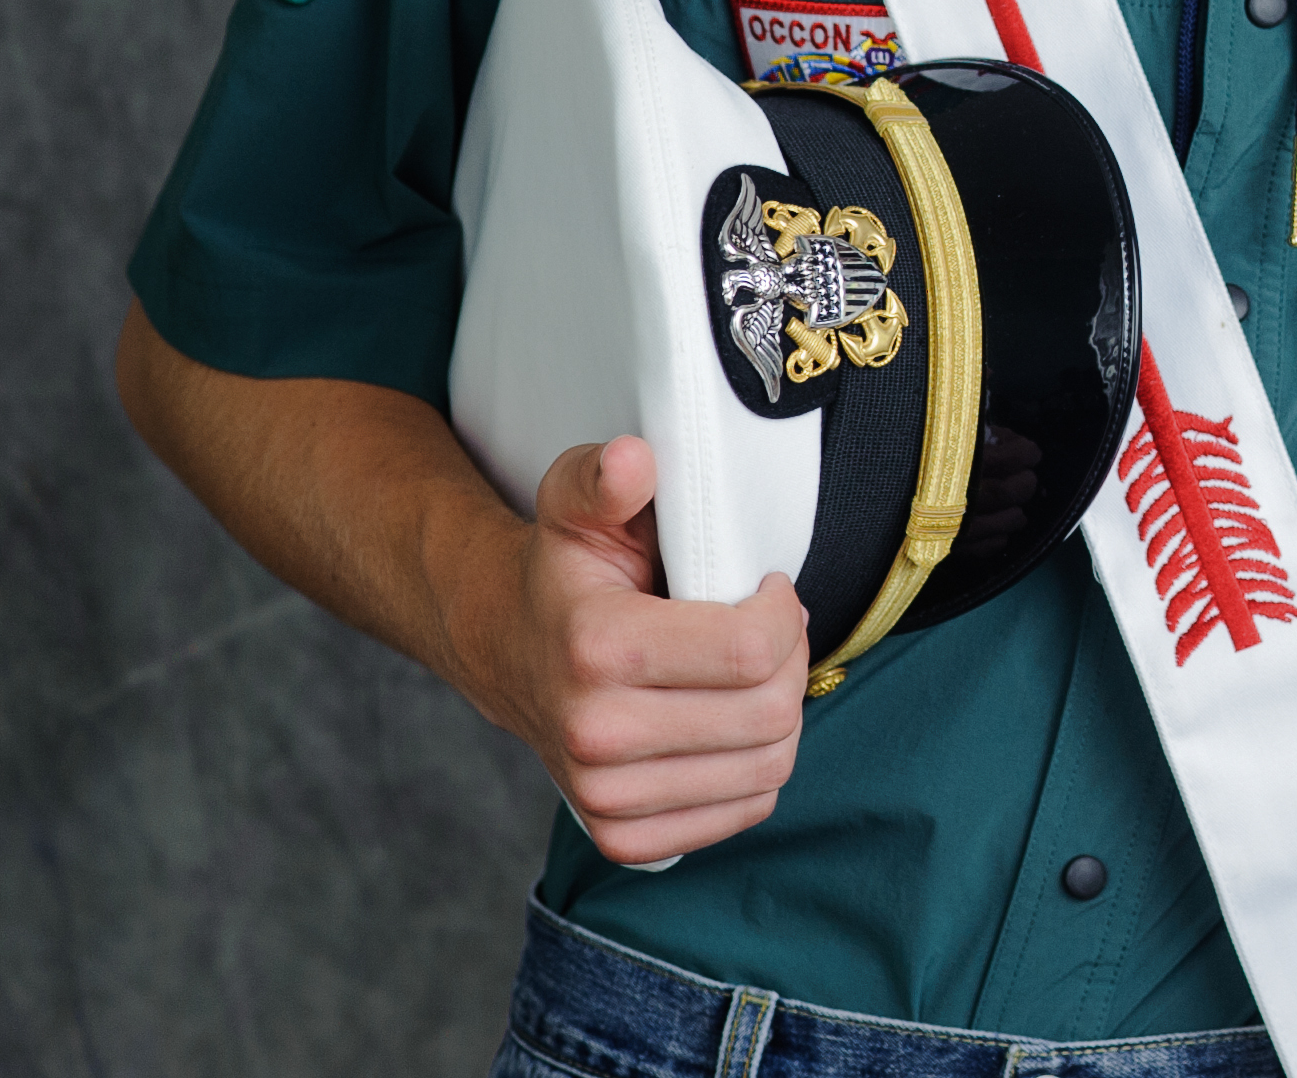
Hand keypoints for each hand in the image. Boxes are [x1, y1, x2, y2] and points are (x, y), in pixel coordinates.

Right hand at [442, 435, 813, 862]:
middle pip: (769, 712)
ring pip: (767, 767)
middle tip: (767, 629)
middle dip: (790, 660)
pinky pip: (744, 812)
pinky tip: (732, 726)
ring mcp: (606, 795)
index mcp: (596, 648)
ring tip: (751, 674)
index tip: (765, 587)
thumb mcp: (578, 505)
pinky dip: (757, 769)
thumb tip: (632, 461)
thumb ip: (606, 477)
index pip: (752, 650)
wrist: (506, 648)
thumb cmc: (564, 573)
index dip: (783, 611)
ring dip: (781, 714)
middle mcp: (596, 734)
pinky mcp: (623, 836)